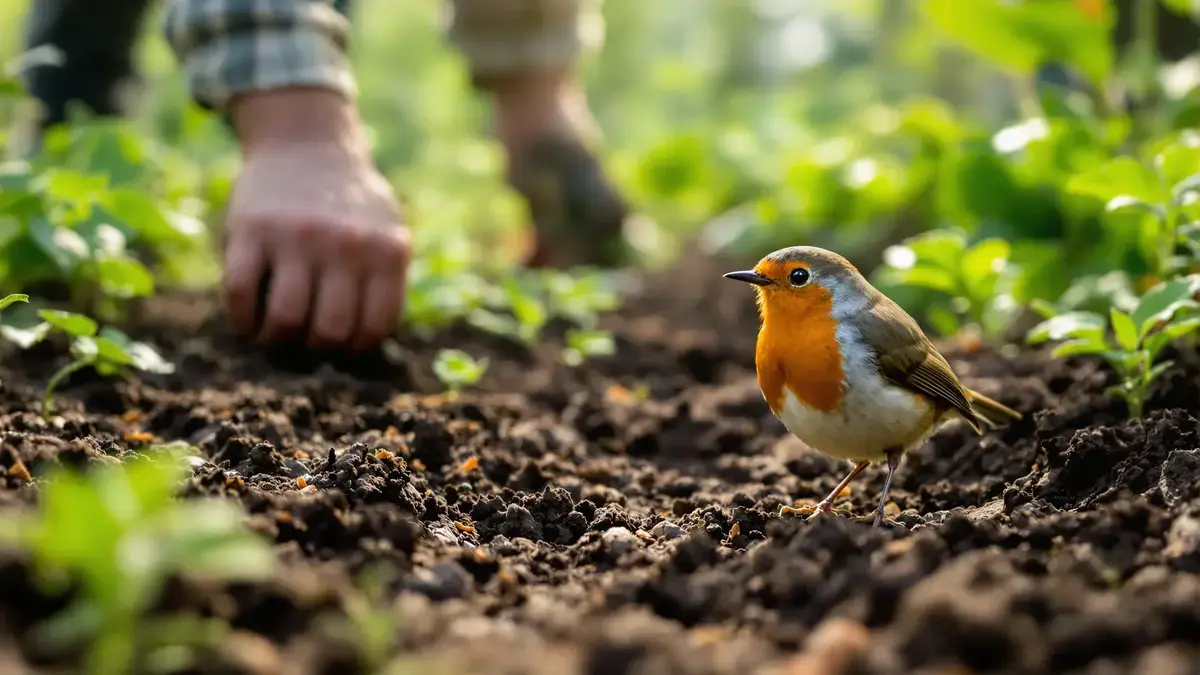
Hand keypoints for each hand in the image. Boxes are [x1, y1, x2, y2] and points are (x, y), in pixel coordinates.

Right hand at [222, 88, 409, 350]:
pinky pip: (240, 293)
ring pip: (284, 319)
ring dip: (276, 339)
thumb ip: (384, 281)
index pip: (374, 328)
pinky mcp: (251, 229)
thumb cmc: (350, 204)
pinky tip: (247, 321)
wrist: (307, 143)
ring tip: (274, 335)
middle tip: (304, 340)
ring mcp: (296, 236)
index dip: (354, 348)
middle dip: (315, 347)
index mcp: (387, 251)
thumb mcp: (387, 232)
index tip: (339, 346)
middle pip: (329, 331)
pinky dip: (241, 320)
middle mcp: (345, 244)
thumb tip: (364, 347)